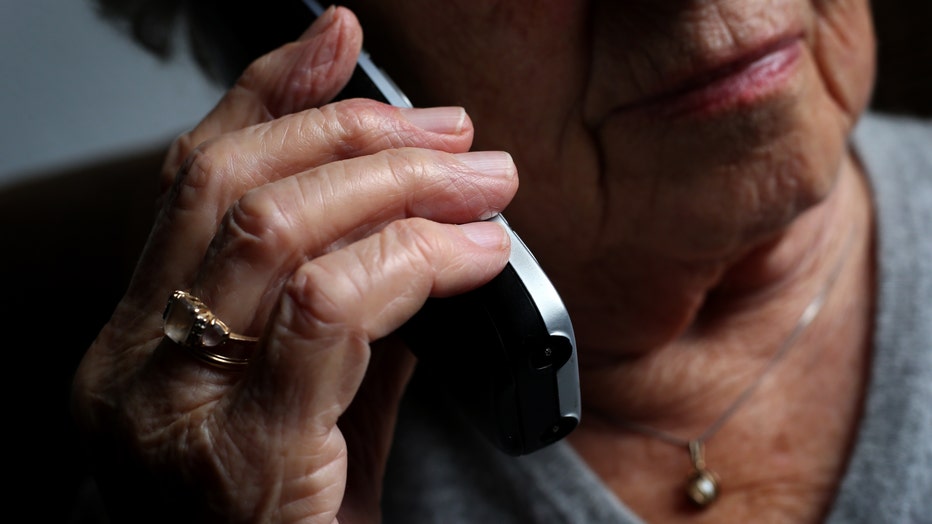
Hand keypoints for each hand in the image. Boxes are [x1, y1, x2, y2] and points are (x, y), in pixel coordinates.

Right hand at [72, 7, 516, 522]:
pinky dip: (411, 260)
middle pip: (235, 190)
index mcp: (137, 351)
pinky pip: (329, 312)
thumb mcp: (311, 416)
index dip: (268, 96)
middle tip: (454, 137)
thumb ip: (342, 327)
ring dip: (395, 187)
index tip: (334, 40)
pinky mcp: (242, 461)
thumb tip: (410, 236)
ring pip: (277, 232)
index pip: (193, 183)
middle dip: (357, 138)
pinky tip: (474, 256)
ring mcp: (171, 415)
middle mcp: (132, 374)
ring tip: (478, 183)